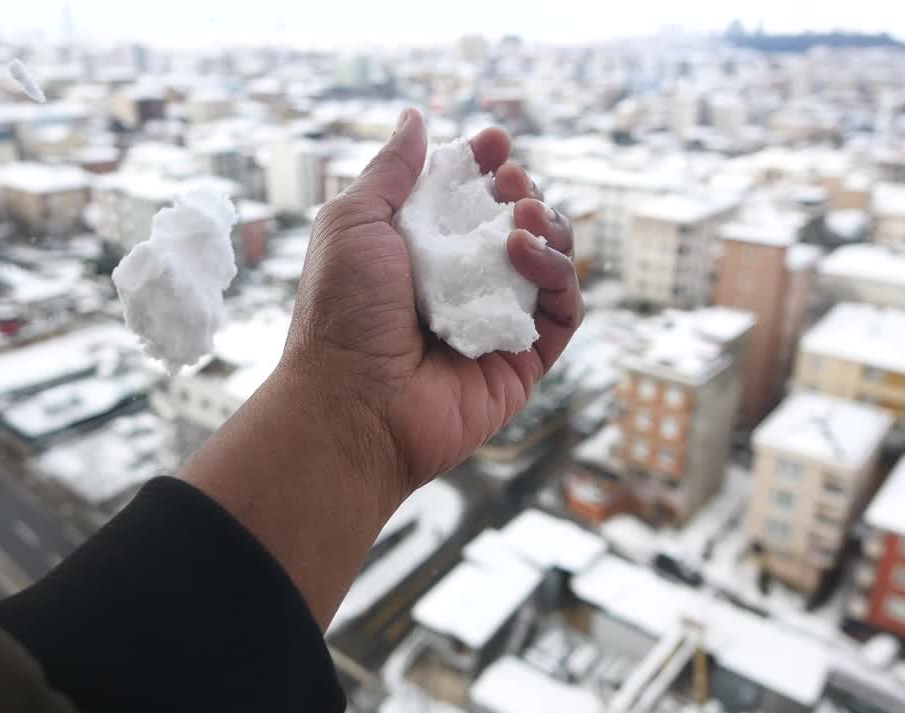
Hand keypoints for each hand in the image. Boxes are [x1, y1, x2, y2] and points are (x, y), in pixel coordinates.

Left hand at [280, 109, 583, 502]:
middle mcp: (463, 284)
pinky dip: (556, 273)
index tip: (492, 143)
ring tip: (521, 218)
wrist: (353, 402)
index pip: (469, 199)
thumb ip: (390, 171)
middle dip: (522, 191)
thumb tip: (416, 119)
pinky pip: (564, 309)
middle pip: (518, 223)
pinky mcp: (526, 359)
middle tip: (508, 184)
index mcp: (422, 252)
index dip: (486, 165)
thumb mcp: (352, 223)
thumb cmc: (341, 313)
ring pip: (551, 261)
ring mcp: (497, 321)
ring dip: (548, 226)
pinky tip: (523, 251)